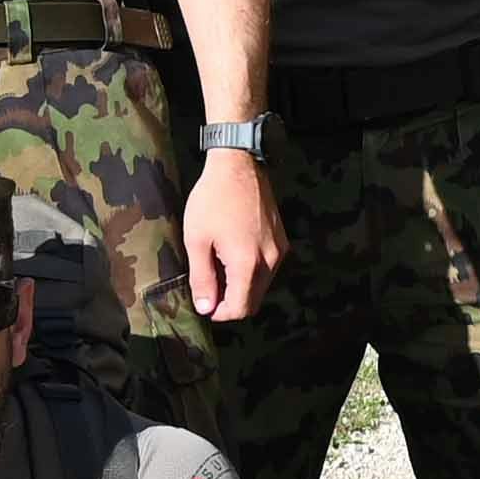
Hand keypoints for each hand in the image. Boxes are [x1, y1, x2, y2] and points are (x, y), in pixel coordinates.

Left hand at [183, 148, 277, 319]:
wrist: (238, 165)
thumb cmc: (212, 200)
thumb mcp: (197, 239)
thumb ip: (202, 277)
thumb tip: (206, 307)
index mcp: (247, 263)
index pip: (240, 307)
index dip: (221, 313)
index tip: (205, 304)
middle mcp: (269, 260)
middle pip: (254, 300)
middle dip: (232, 302)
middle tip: (209, 289)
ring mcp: (279, 250)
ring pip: (262, 285)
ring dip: (242, 287)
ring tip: (219, 268)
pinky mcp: (281, 240)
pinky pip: (268, 268)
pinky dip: (252, 272)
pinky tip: (233, 254)